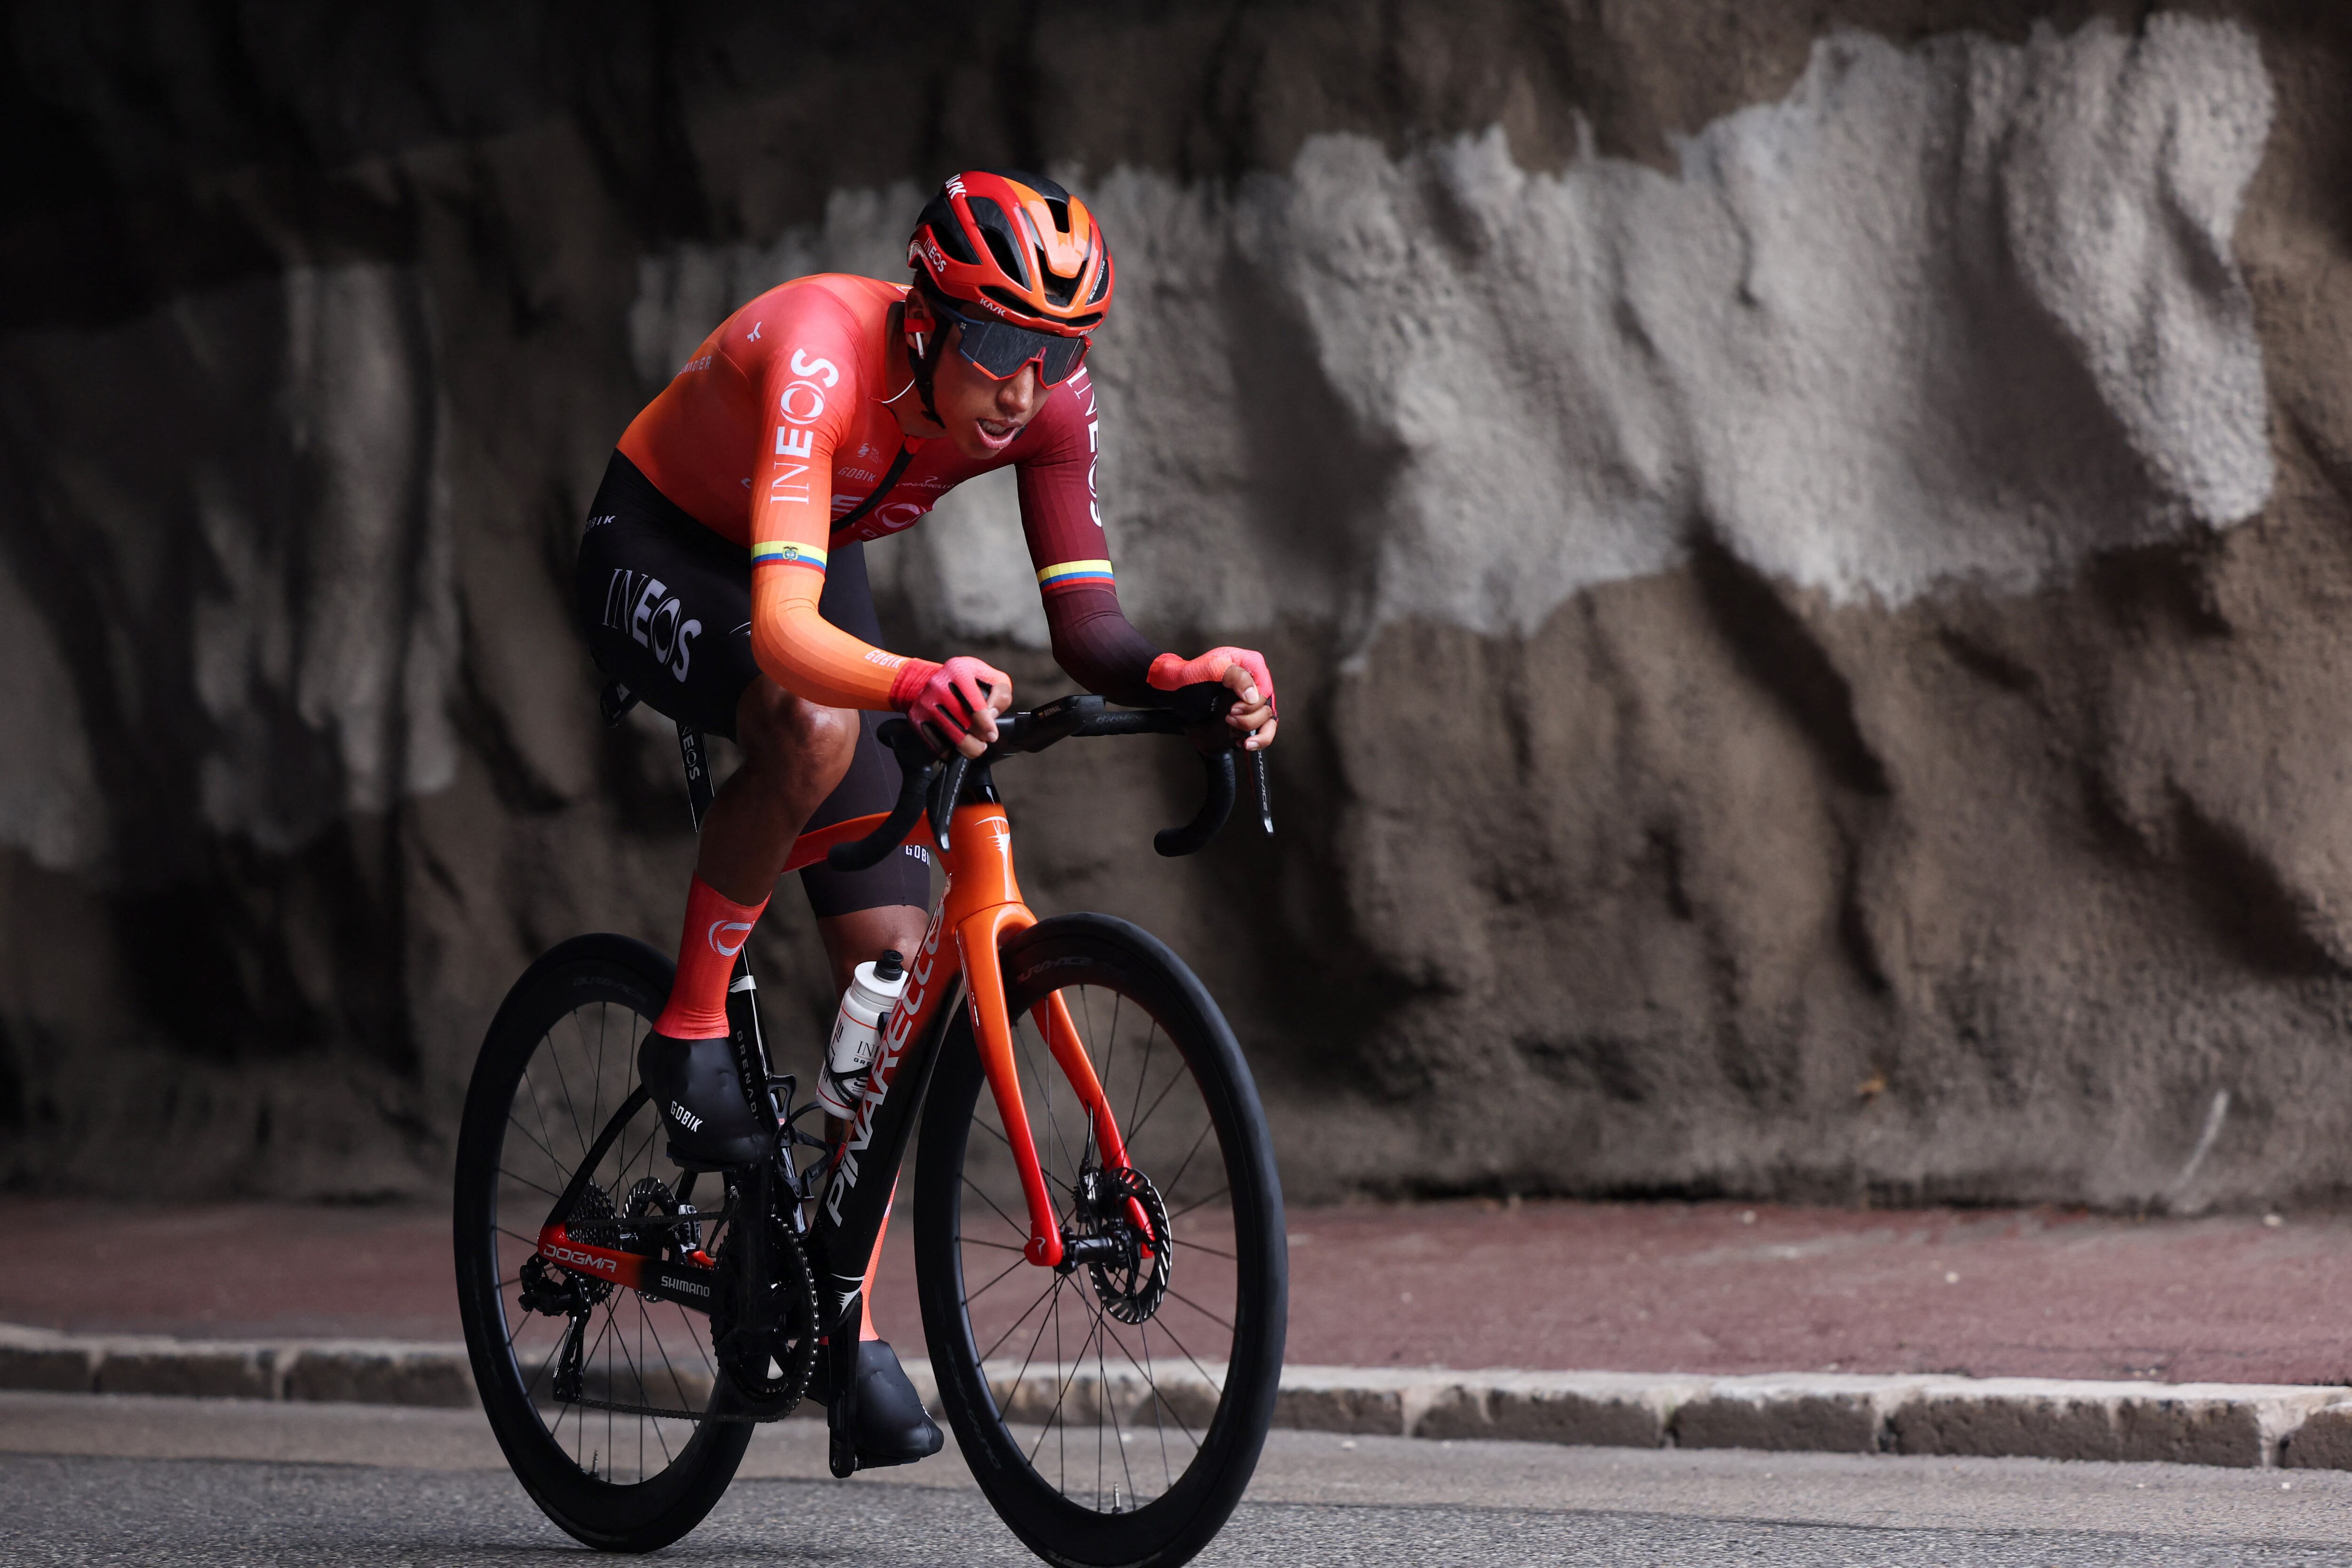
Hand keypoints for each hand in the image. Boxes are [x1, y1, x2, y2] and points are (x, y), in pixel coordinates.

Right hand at [900, 655, 1012, 757]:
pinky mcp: (916, 717)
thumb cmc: (964, 681)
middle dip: (977, 737)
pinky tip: (957, 749)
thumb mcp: (989, 677)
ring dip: (966, 746)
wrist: (928, 680)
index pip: (975, 703)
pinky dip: (948, 751)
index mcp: (959, 671)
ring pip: (949, 733)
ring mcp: (925, 702)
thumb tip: (993, 715)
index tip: (992, 736)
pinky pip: (934, 741)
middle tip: (984, 741)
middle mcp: (938, 685)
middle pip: (963, 721)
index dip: (986, 724)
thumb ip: (1000, 693)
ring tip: (975, 748)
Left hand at [1147, 647, 1277, 750]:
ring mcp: (1250, 699)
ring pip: (1267, 719)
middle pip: (1266, 706)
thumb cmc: (1189, 676)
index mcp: (1250, 664)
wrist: (1174, 690)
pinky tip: (1242, 741)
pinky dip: (1255, 737)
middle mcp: (1254, 681)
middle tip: (1229, 717)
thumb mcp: (1210, 669)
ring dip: (1252, 729)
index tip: (1234, 709)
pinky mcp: (1245, 713)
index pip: (1265, 688)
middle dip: (1250, 717)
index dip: (1254, 703)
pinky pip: (1261, 728)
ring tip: (1234, 731)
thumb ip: (1236, 677)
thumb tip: (1254, 696)